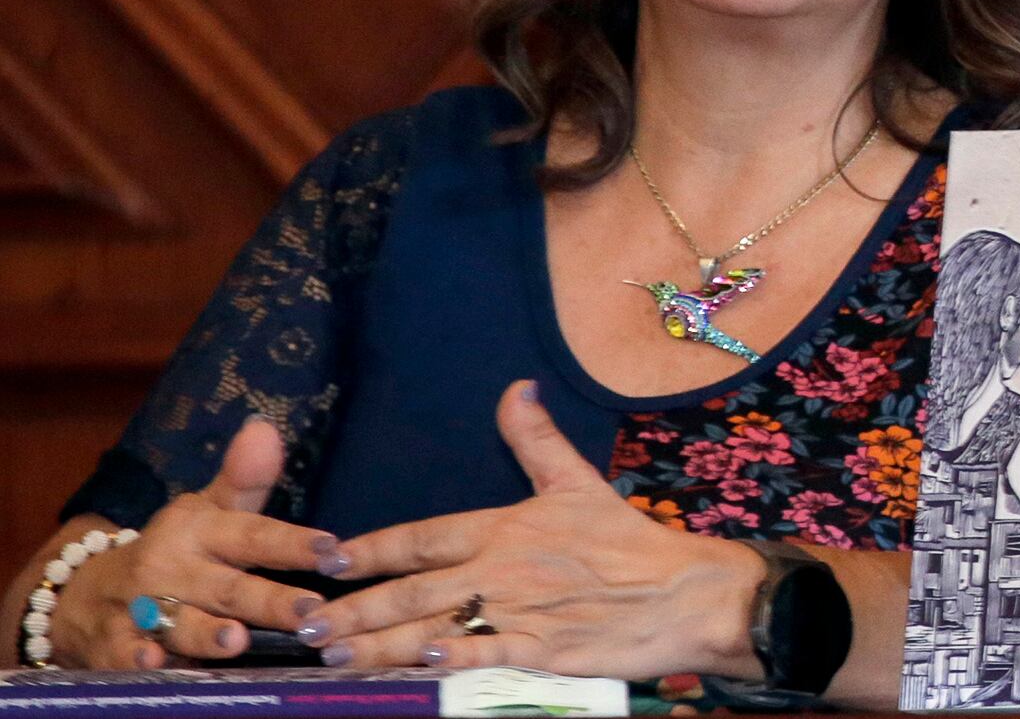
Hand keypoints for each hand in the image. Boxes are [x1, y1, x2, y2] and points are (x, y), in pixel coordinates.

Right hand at [53, 421, 326, 668]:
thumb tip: (265, 428)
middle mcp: (169, 567)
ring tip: (239, 641)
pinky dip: (138, 660)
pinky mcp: (111, 645)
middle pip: (226, 586)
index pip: (252, 536)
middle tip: (309, 610)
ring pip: (179, 623)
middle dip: (267, 600)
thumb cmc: (172, 552)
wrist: (84, 592)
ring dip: (207, 633)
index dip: (291, 543)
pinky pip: (125, 655)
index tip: (332, 550)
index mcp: (198, 531)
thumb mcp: (205, 512)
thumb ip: (244, 481)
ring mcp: (137, 607)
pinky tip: (155, 665)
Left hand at [300, 383, 761, 677]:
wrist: (684, 592)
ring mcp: (520, 612)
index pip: (423, 536)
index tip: (326, 558)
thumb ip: (537, 440)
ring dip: (378, 642)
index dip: (370, 548)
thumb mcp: (580, 482)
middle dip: (353, 608)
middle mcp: (503, 568)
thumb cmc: (629, 542)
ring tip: (332, 655)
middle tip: (303, 624)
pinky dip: (450, 658)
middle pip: (412, 589)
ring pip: (433, 626)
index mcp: (507, 527)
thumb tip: (515, 388)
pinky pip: (485, 654)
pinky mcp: (540, 651)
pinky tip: (417, 663)